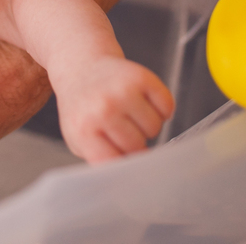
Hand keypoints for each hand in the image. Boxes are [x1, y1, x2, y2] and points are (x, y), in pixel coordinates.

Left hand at [53, 56, 172, 161]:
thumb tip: (128, 179)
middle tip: (121, 127)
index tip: (122, 155)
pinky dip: (161, 109)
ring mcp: (122, 91)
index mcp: (83, 129)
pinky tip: (142, 101)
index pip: (115, 162)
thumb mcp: (78, 137)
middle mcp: (102, 108)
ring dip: (147, 125)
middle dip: (134, 142)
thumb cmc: (83, 107)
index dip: (123, 161)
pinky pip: (167, 107)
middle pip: (137, 146)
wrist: (82, 66)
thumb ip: (99, 159)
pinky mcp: (141, 76)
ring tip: (129, 113)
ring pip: (154, 128)